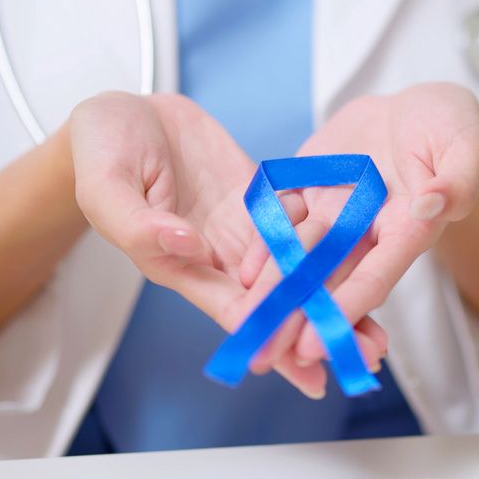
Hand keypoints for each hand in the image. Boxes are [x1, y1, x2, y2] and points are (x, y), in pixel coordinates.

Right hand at [68, 92, 383, 397]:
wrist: (120, 113)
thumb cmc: (100, 152)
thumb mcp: (106, 187)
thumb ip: (141, 224)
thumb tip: (190, 247)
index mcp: (179, 263)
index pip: (234, 309)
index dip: (271, 337)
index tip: (307, 366)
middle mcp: (217, 253)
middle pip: (276, 299)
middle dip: (317, 327)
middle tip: (366, 353)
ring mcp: (239, 225)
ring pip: (294, 267)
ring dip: (333, 292)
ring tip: (378, 323)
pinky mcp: (254, 196)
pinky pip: (296, 218)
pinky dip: (328, 239)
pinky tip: (366, 253)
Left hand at [246, 83, 478, 367]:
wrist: (414, 106)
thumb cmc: (450, 126)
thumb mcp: (464, 144)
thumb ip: (457, 179)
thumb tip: (433, 205)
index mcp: (410, 227)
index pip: (378, 273)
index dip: (350, 306)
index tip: (321, 341)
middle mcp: (368, 230)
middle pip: (332, 280)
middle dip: (302, 318)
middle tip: (271, 356)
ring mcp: (335, 212)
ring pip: (301, 257)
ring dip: (275, 291)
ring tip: (248, 325)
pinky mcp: (308, 188)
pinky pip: (281, 219)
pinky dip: (263, 246)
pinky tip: (243, 274)